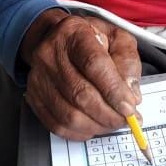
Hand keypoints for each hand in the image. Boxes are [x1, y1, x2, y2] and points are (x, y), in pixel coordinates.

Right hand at [21, 9, 141, 141]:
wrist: (57, 37)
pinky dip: (80, 132)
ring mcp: (39, 77)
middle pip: (80, 94)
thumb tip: (131, 96)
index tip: (130, 108)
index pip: (94, 65)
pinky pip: (56, 124)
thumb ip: (128, 63)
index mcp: (74, 33)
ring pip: (69, 114)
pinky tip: (94, 125)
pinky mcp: (34, 97)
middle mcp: (51, 54)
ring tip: (113, 123)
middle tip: (126, 121)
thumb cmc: (91, 38)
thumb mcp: (118, 39)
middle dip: (108, 114)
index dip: (114, 91)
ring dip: (97, 125)